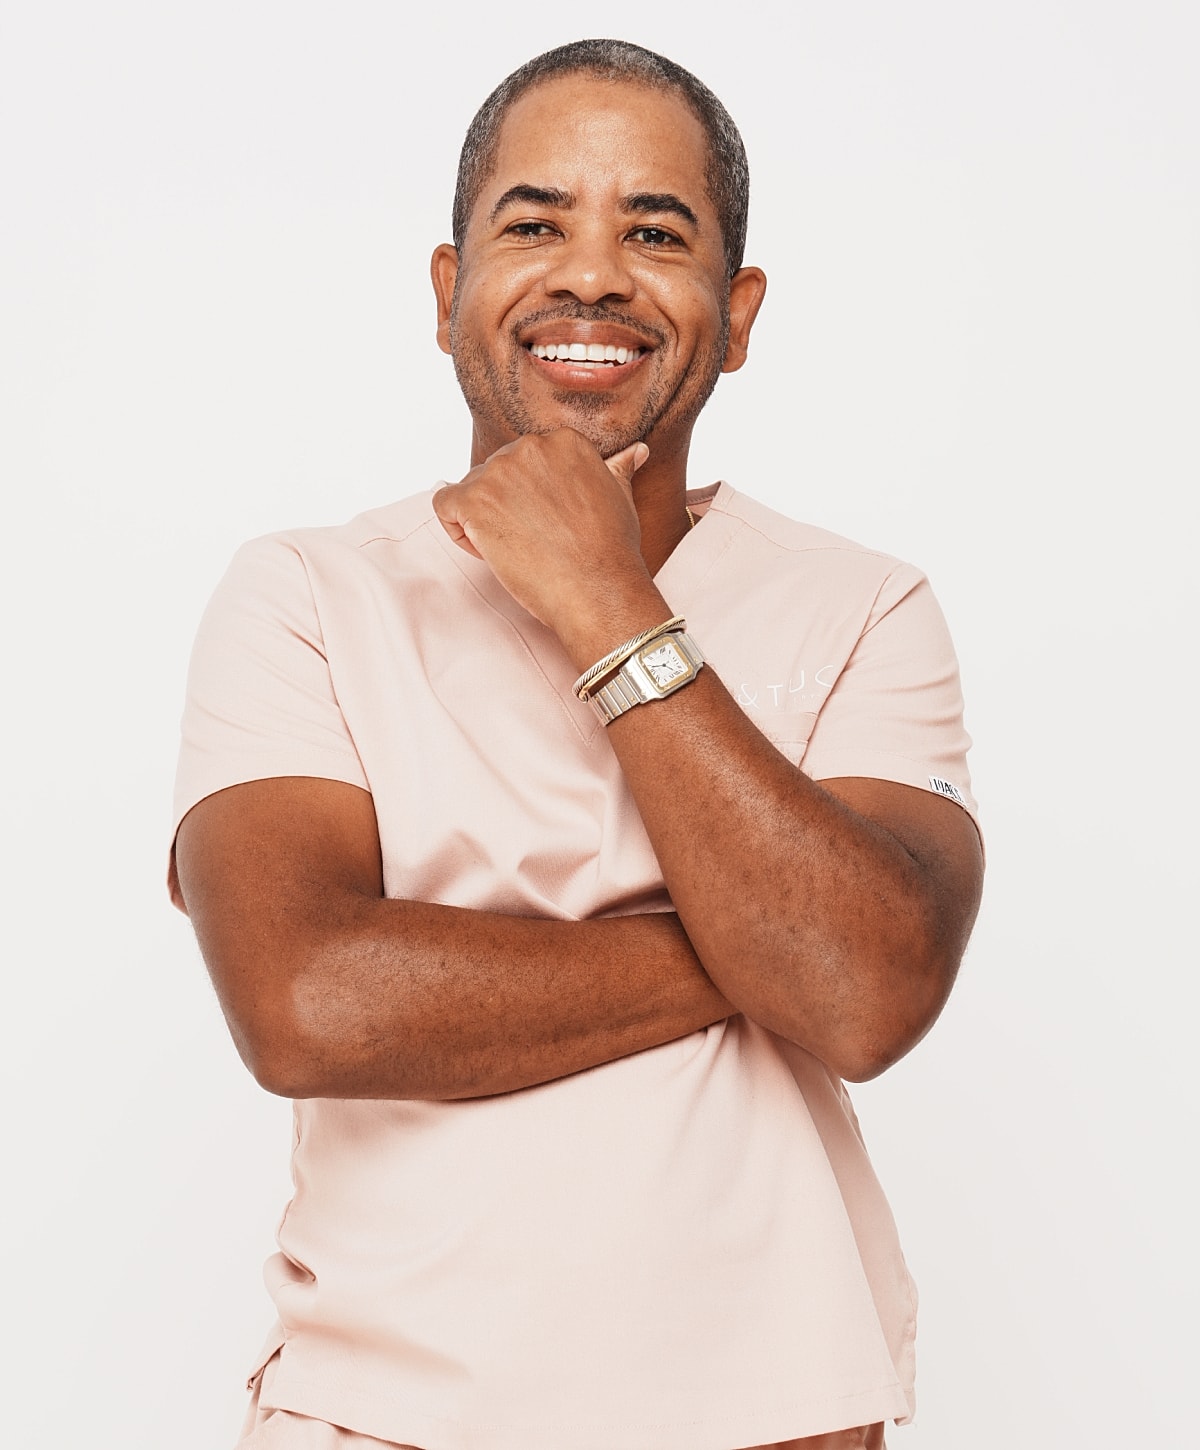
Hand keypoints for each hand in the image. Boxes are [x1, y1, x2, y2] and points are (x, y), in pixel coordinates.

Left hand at [433, 430, 656, 656]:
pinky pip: (445, 504)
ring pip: (470, 490)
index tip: (549, 524)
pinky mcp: (474, 500)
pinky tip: (490, 550)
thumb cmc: (611, 552)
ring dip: (484, 522)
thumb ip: (616, 470)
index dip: (531, 497)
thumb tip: (634, 452)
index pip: (525, 462)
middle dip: (506, 507)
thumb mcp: (620, 499)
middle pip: (495, 474)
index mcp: (564, 441)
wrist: (599, 591)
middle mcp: (530, 447)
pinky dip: (458, 531)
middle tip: (534, 542)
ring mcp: (499, 472)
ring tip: (518, 550)